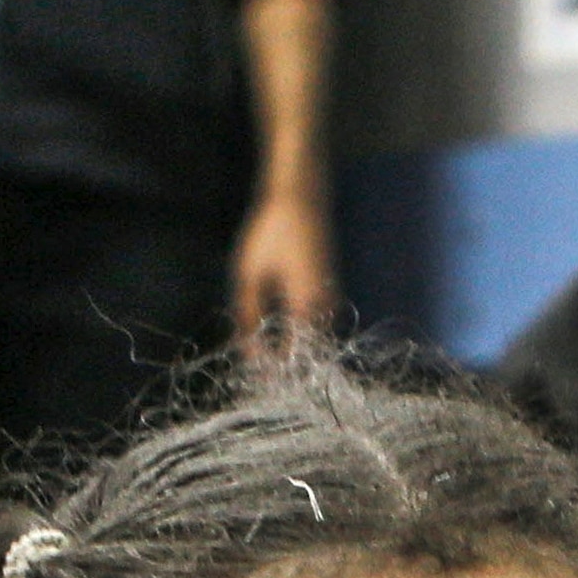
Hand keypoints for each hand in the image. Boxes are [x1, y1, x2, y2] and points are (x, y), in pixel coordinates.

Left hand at [232, 190, 337, 359]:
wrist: (301, 200)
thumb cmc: (271, 233)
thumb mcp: (249, 275)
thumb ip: (247, 315)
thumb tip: (246, 351)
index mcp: (307, 307)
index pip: (294, 356)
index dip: (273, 370)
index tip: (252, 377)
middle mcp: (326, 310)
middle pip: (306, 353)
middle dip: (280, 363)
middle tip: (254, 369)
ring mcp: (331, 302)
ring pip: (311, 340)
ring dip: (287, 349)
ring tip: (260, 353)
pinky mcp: (328, 294)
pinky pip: (313, 326)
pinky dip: (295, 334)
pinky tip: (273, 332)